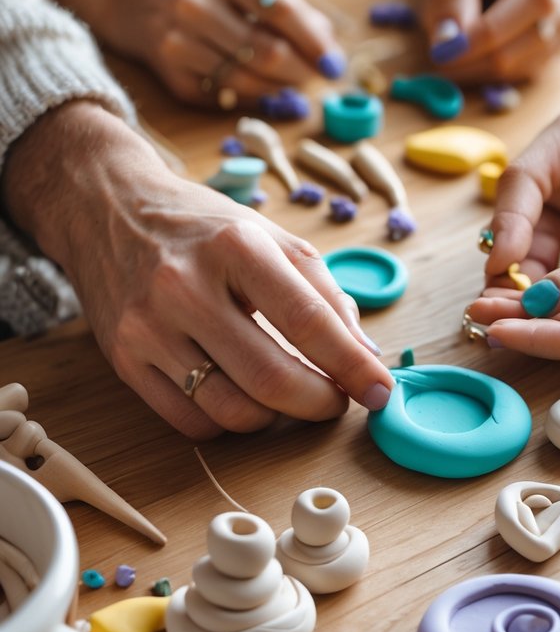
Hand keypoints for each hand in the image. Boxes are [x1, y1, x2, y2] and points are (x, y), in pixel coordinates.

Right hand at [3, 104, 393, 438]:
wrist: (108, 209)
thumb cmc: (201, 227)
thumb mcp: (270, 237)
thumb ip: (323, 292)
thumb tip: (364, 356)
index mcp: (235, 245)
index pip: (308, 321)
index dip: (353, 365)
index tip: (379, 390)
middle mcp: (185, 287)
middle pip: (271, 377)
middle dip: (319, 402)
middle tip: (336, 401)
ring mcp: (149, 327)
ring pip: (231, 410)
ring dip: (276, 417)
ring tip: (289, 396)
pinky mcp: (124, 360)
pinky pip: (191, 421)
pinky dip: (230, 422)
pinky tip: (242, 397)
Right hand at [57, 0, 346, 107]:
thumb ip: (279, 1)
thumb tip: (326, 39)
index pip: (281, 10)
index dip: (315, 41)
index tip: (334, 62)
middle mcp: (196, 5)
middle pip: (267, 53)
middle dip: (302, 72)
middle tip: (316, 77)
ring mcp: (179, 42)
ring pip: (248, 82)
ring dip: (280, 90)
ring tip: (293, 85)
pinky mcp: (170, 75)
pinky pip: (224, 97)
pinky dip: (251, 98)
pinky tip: (261, 90)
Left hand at [422, 0, 559, 83]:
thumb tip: (447, 42)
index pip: (535, 0)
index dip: (490, 31)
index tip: (445, 50)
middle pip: (534, 39)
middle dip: (481, 56)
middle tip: (438, 56)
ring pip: (528, 64)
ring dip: (483, 67)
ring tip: (453, 46)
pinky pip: (526, 72)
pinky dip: (493, 71)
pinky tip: (474, 52)